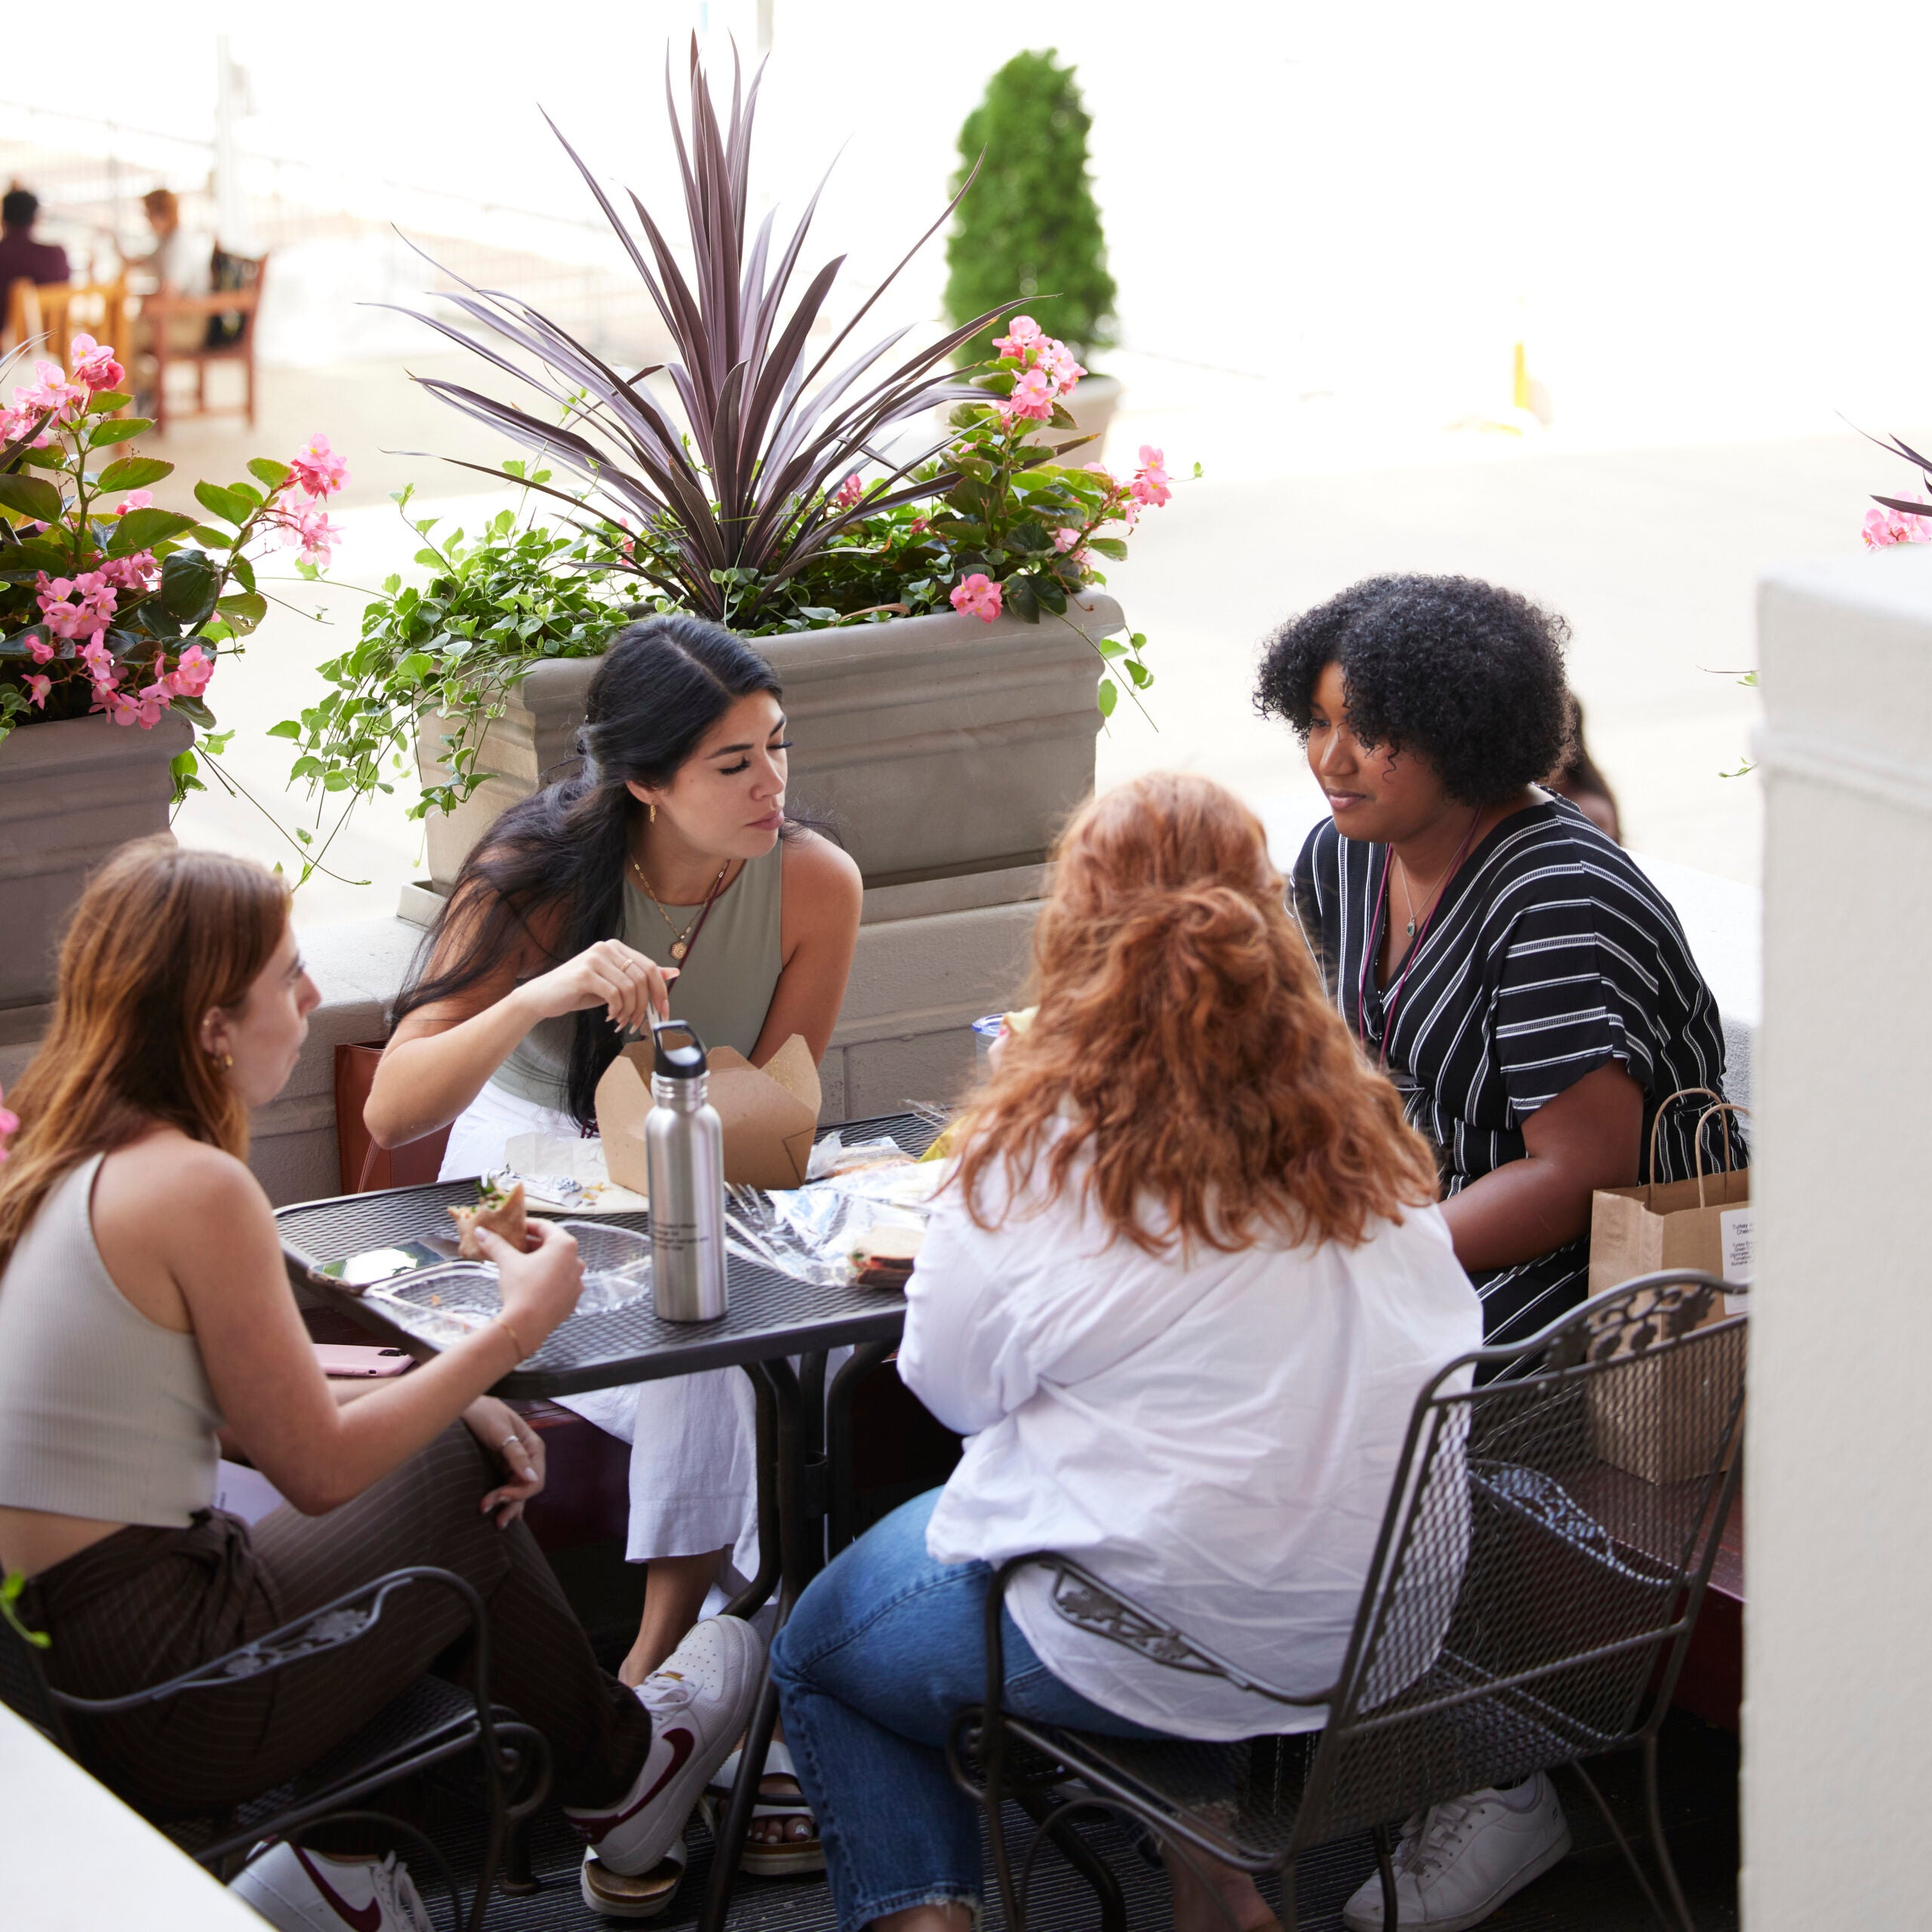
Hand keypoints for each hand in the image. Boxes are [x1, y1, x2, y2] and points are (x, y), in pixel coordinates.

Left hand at [463, 1396, 545, 1526]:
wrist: (464, 1405)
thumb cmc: (483, 1413)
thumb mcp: (500, 1432)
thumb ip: (516, 1454)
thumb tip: (532, 1478)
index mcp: (533, 1446)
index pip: (535, 1479)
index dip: (519, 1492)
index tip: (497, 1497)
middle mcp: (527, 1457)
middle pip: (527, 1488)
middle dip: (512, 1502)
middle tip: (489, 1513)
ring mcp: (514, 1463)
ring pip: (519, 1491)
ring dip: (510, 1507)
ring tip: (497, 1524)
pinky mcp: (501, 1467)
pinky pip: (509, 1487)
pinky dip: (506, 1501)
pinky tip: (502, 1514)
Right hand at [476, 1218, 582, 1352]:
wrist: (527, 1325)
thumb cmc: (522, 1289)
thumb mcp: (507, 1262)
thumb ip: (495, 1243)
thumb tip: (481, 1232)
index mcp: (564, 1246)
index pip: (546, 1227)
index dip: (529, 1225)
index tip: (516, 1228)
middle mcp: (576, 1261)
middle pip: (554, 1245)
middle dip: (534, 1244)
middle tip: (516, 1246)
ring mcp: (577, 1281)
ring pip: (559, 1264)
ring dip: (542, 1262)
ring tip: (523, 1265)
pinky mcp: (573, 1298)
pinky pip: (561, 1282)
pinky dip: (549, 1279)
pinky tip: (533, 1284)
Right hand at [521, 938, 676, 1036]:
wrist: (543, 997)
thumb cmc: (578, 991)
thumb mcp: (614, 984)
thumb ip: (641, 978)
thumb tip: (673, 973)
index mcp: (616, 947)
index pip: (650, 967)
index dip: (661, 991)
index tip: (664, 1011)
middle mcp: (606, 948)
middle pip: (643, 977)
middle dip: (645, 1005)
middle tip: (639, 1022)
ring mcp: (595, 959)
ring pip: (630, 988)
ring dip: (630, 1011)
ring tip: (621, 1020)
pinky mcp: (585, 974)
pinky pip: (614, 994)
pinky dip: (616, 1010)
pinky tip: (609, 1015)